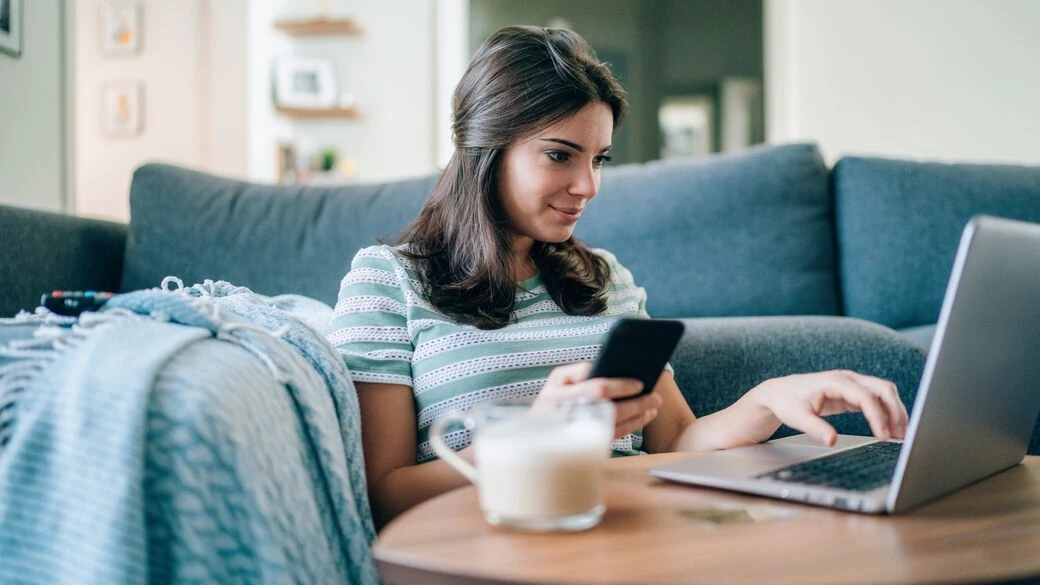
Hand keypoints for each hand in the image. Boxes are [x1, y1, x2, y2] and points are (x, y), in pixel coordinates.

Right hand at [537, 362, 662, 438]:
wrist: (536, 436)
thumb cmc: (551, 401)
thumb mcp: (556, 380)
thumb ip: (576, 371)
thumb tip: (599, 369)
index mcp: (562, 395)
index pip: (597, 389)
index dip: (620, 386)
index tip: (639, 384)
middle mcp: (571, 416)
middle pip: (612, 410)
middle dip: (636, 404)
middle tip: (655, 398)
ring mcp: (579, 433)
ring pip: (617, 426)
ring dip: (638, 417)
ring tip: (654, 406)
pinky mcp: (587, 445)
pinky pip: (615, 436)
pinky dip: (633, 426)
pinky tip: (643, 417)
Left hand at [748, 370, 908, 445]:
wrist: (779, 393)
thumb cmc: (787, 402)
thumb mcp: (797, 417)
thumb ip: (815, 428)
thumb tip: (832, 441)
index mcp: (835, 381)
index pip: (865, 396)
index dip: (877, 416)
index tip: (883, 436)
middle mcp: (847, 379)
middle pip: (883, 389)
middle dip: (896, 411)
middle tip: (901, 435)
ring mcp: (852, 384)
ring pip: (884, 392)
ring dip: (895, 411)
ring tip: (901, 435)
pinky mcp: (853, 394)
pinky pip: (877, 400)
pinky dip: (886, 413)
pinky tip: (890, 430)